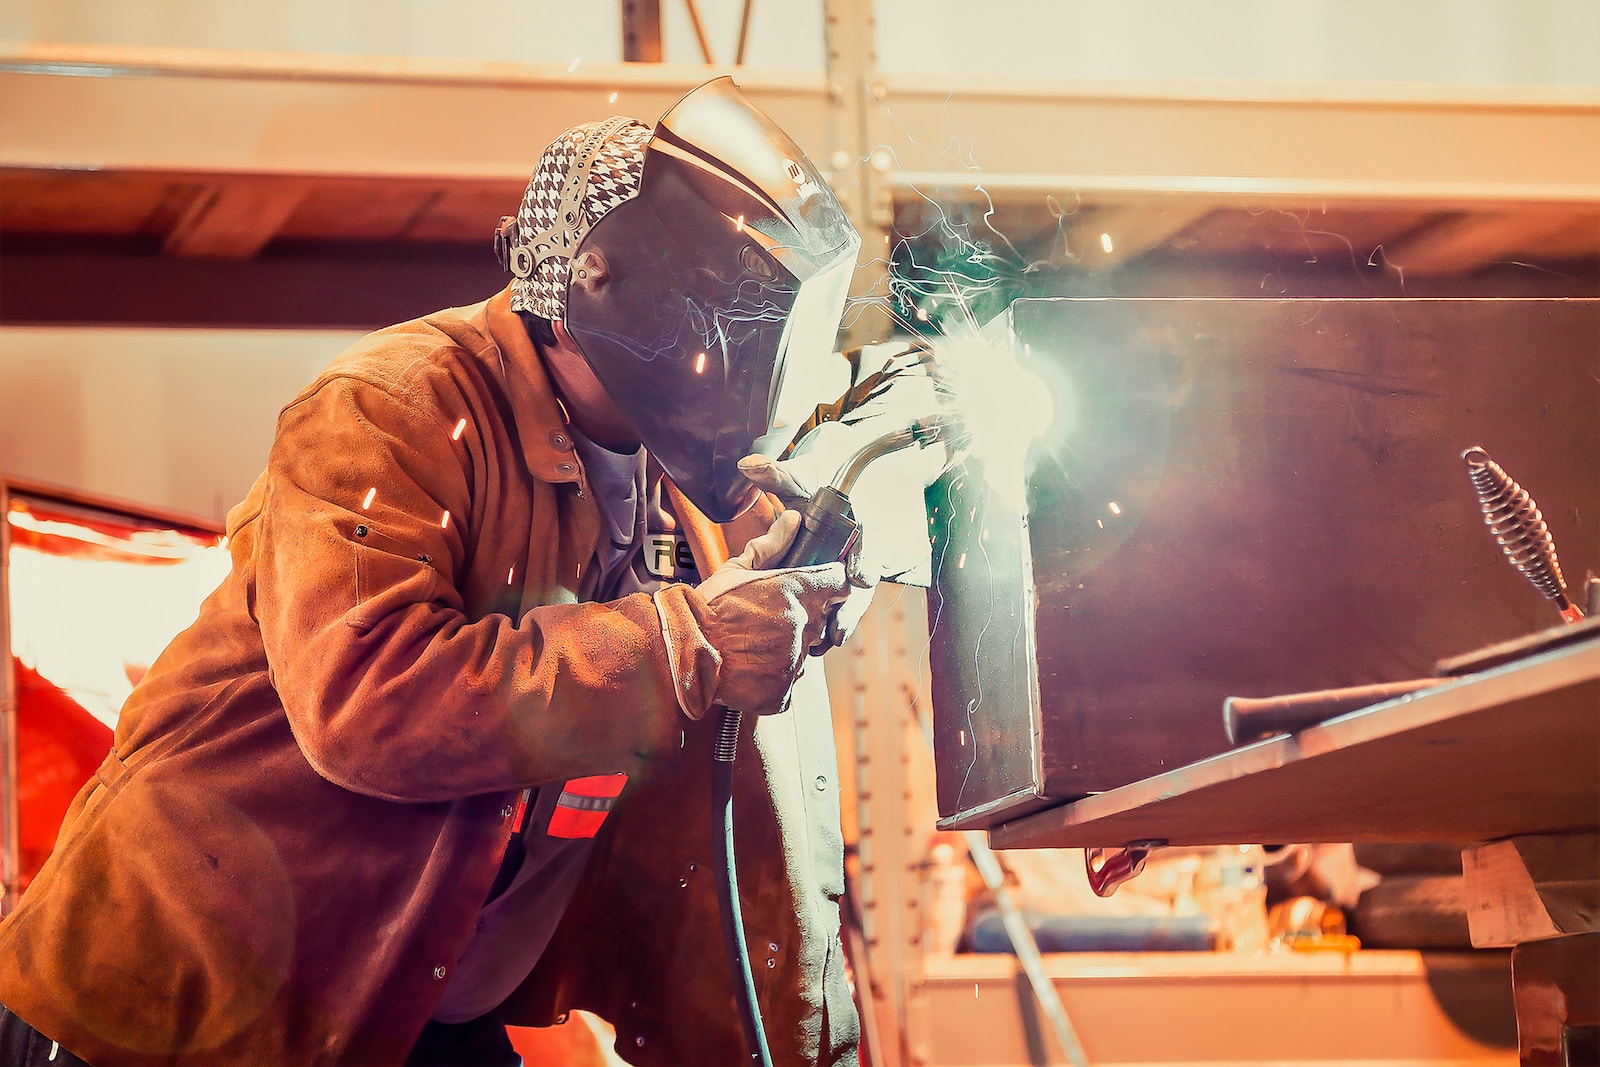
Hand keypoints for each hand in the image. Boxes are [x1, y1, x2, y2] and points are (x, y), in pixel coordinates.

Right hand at [653, 511, 849, 717]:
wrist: (682, 653)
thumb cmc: (705, 610)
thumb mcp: (735, 570)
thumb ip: (770, 545)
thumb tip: (793, 522)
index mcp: (797, 591)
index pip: (840, 583)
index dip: (831, 583)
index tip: (820, 585)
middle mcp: (803, 626)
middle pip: (822, 620)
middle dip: (805, 618)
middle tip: (772, 618)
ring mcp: (795, 661)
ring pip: (804, 652)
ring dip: (789, 648)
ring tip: (755, 644)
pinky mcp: (783, 692)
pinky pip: (788, 683)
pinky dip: (774, 677)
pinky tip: (751, 667)